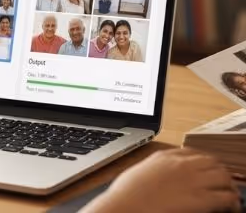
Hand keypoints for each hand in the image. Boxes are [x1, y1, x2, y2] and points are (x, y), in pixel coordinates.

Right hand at [88, 148, 241, 212]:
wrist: (128, 205)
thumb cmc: (127, 193)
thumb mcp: (140, 171)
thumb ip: (156, 168)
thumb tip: (163, 174)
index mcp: (165, 155)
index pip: (193, 152)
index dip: (202, 162)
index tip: (205, 171)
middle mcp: (181, 164)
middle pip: (212, 161)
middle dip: (218, 171)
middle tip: (221, 184)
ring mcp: (192, 180)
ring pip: (223, 176)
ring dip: (228, 185)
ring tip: (228, 196)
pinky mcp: (200, 199)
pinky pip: (226, 196)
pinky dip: (232, 201)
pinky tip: (230, 207)